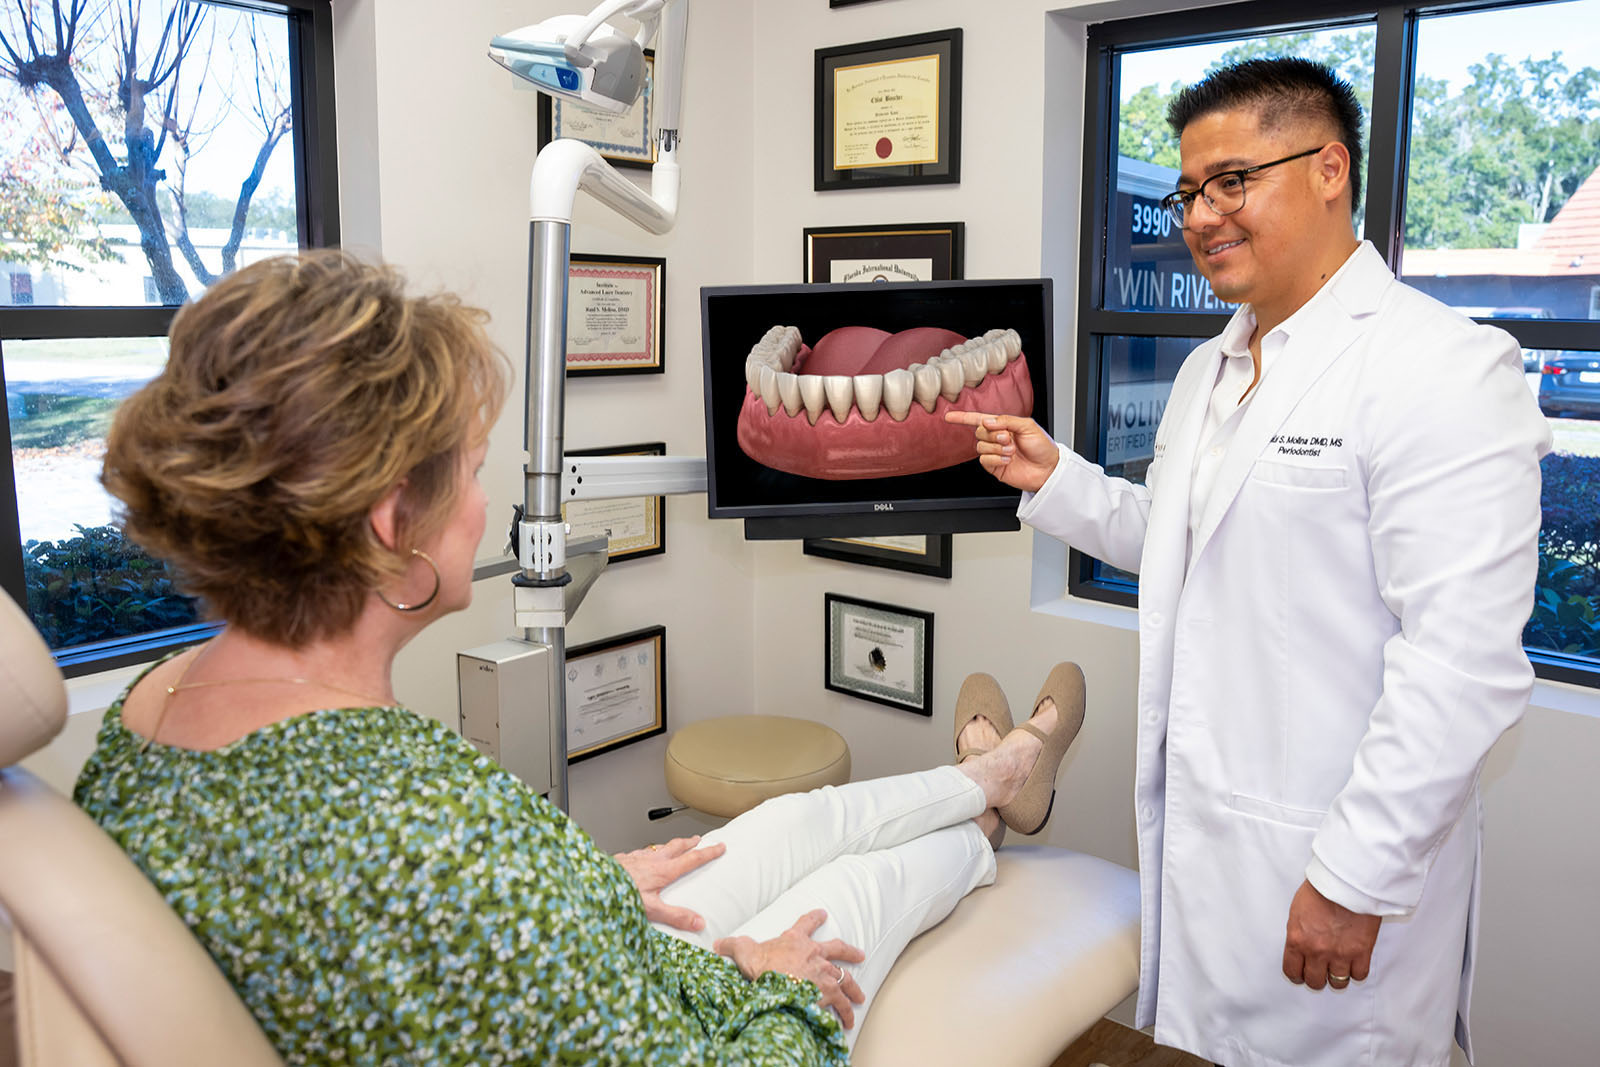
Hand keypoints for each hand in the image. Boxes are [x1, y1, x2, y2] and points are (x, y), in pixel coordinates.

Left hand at [613, 835, 725, 932]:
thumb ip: (675, 916)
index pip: (691, 859)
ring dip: (669, 846)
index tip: (719, 846)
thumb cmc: (618, 895)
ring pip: (658, 848)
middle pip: (676, 846)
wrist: (592, 882)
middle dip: (690, 842)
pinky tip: (642, 857)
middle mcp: (651, 861)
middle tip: (699, 839)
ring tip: (674, 846)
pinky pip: (640, 852)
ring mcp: (636, 858)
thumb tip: (698, 922)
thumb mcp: (651, 909)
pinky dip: (648, 852)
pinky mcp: (623, 859)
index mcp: (662, 871)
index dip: (708, 852)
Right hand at [714, 909, 866, 1027]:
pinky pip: (840, 1003)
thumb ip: (733, 946)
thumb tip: (718, 944)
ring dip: (853, 989)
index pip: (806, 924)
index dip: (814, 918)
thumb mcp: (743, 950)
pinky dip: (845, 1012)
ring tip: (859, 997)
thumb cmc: (760, 965)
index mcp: (795, 940)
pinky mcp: (827, 992)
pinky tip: (847, 1020)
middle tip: (860, 954)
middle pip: (838, 948)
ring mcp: (823, 973)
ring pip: (845, 979)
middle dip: (850, 952)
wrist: (774, 982)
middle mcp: (814, 954)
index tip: (822, 914)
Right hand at [943, 411, 1059, 491]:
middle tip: (1008, 438)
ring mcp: (995, 454)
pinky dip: (996, 458)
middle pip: (979, 431)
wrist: (1048, 469)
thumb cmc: (1042, 447)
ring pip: (980, 446)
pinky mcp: (995, 467)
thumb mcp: (1028, 426)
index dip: (963, 418)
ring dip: (996, 447)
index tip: (948, 416)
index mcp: (1004, 426)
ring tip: (1011, 450)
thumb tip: (987, 420)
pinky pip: (984, 460)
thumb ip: (1006, 420)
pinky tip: (1008, 459)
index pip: (979, 419)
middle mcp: (997, 439)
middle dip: (992, 434)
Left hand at [1282, 880, 1381, 989]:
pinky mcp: (1361, 952)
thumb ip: (1298, 933)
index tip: (1301, 973)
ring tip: (1339, 967)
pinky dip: (1356, 971)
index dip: (1297, 975)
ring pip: (1338, 983)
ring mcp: (1340, 954)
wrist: (1345, 881)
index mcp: (1297, 940)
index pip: (1292, 971)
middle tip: (1321, 971)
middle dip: (1317, 977)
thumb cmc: (1321, 890)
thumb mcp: (1297, 912)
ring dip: (1337, 976)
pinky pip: (1359, 975)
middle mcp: (1317, 951)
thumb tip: (1300, 947)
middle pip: (1315, 981)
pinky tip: (1354, 962)